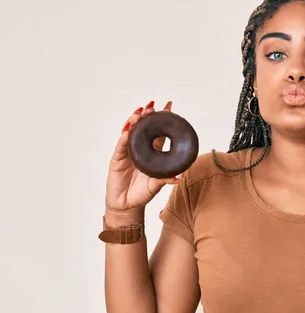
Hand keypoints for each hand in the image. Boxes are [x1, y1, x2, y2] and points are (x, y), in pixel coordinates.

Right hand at [104, 100, 180, 215]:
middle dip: (146, 116)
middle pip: (142, 129)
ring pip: (130, 133)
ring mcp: (126, 153)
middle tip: (152, 107)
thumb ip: (165, 180)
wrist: (126, 206)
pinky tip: (128, 130)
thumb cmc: (142, 194)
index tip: (169, 106)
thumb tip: (179, 177)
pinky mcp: (117, 159)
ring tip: (140, 113)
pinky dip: (124, 138)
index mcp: (151, 154)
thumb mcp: (156, 185)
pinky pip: (120, 146)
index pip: (158, 133)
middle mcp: (138, 150)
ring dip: (134, 122)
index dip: (161, 120)